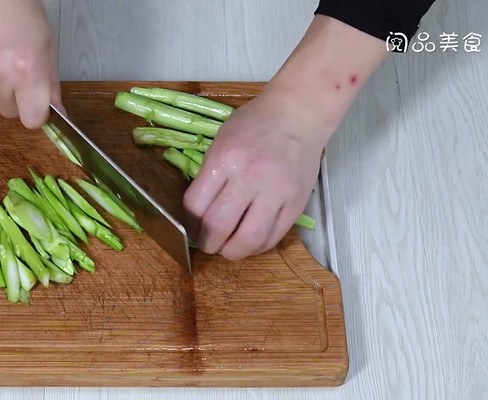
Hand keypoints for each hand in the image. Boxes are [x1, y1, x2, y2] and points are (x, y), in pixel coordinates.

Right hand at [0, 0, 61, 127]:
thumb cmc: (19, 7)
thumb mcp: (46, 45)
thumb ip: (50, 83)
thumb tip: (57, 112)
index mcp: (26, 73)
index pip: (32, 121)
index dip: (34, 113)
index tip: (34, 104)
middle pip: (7, 111)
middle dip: (13, 97)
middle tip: (13, 70)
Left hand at [182, 88, 328, 259]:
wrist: (297, 113)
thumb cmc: (255, 124)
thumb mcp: (221, 141)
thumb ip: (209, 175)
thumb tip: (196, 213)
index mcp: (224, 159)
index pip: (196, 206)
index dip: (189, 225)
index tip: (191, 230)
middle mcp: (249, 177)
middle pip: (219, 227)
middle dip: (208, 243)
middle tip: (207, 244)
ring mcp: (276, 192)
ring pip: (248, 239)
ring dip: (232, 251)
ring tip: (228, 248)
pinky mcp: (296, 203)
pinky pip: (273, 237)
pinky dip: (257, 247)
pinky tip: (249, 241)